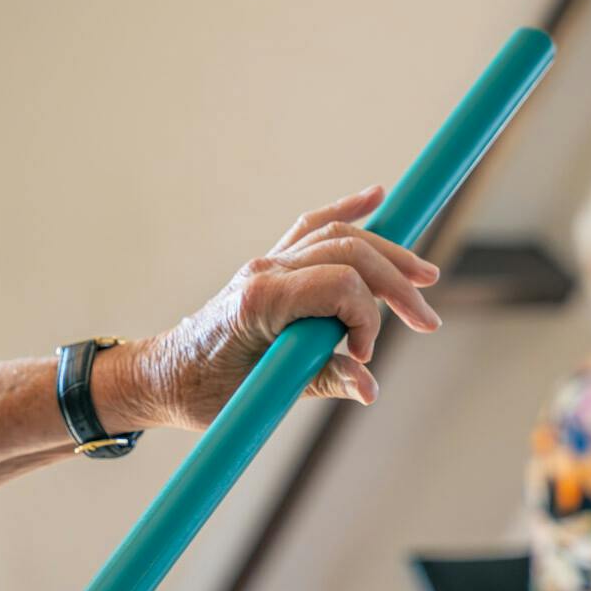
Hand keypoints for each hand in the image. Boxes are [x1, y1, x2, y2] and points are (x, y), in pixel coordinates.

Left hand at [118, 185, 441, 429]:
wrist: (164, 377)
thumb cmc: (205, 390)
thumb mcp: (265, 393)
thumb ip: (322, 382)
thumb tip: (370, 387)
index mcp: (261, 299)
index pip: (340, 284)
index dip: (366, 318)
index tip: (363, 356)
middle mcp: (264, 271)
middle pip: (347, 252)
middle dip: (395, 282)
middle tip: (427, 319)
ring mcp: (265, 264)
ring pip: (336, 237)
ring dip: (385, 253)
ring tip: (423, 276)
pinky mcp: (267, 267)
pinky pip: (309, 230)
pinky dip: (345, 212)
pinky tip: (376, 197)